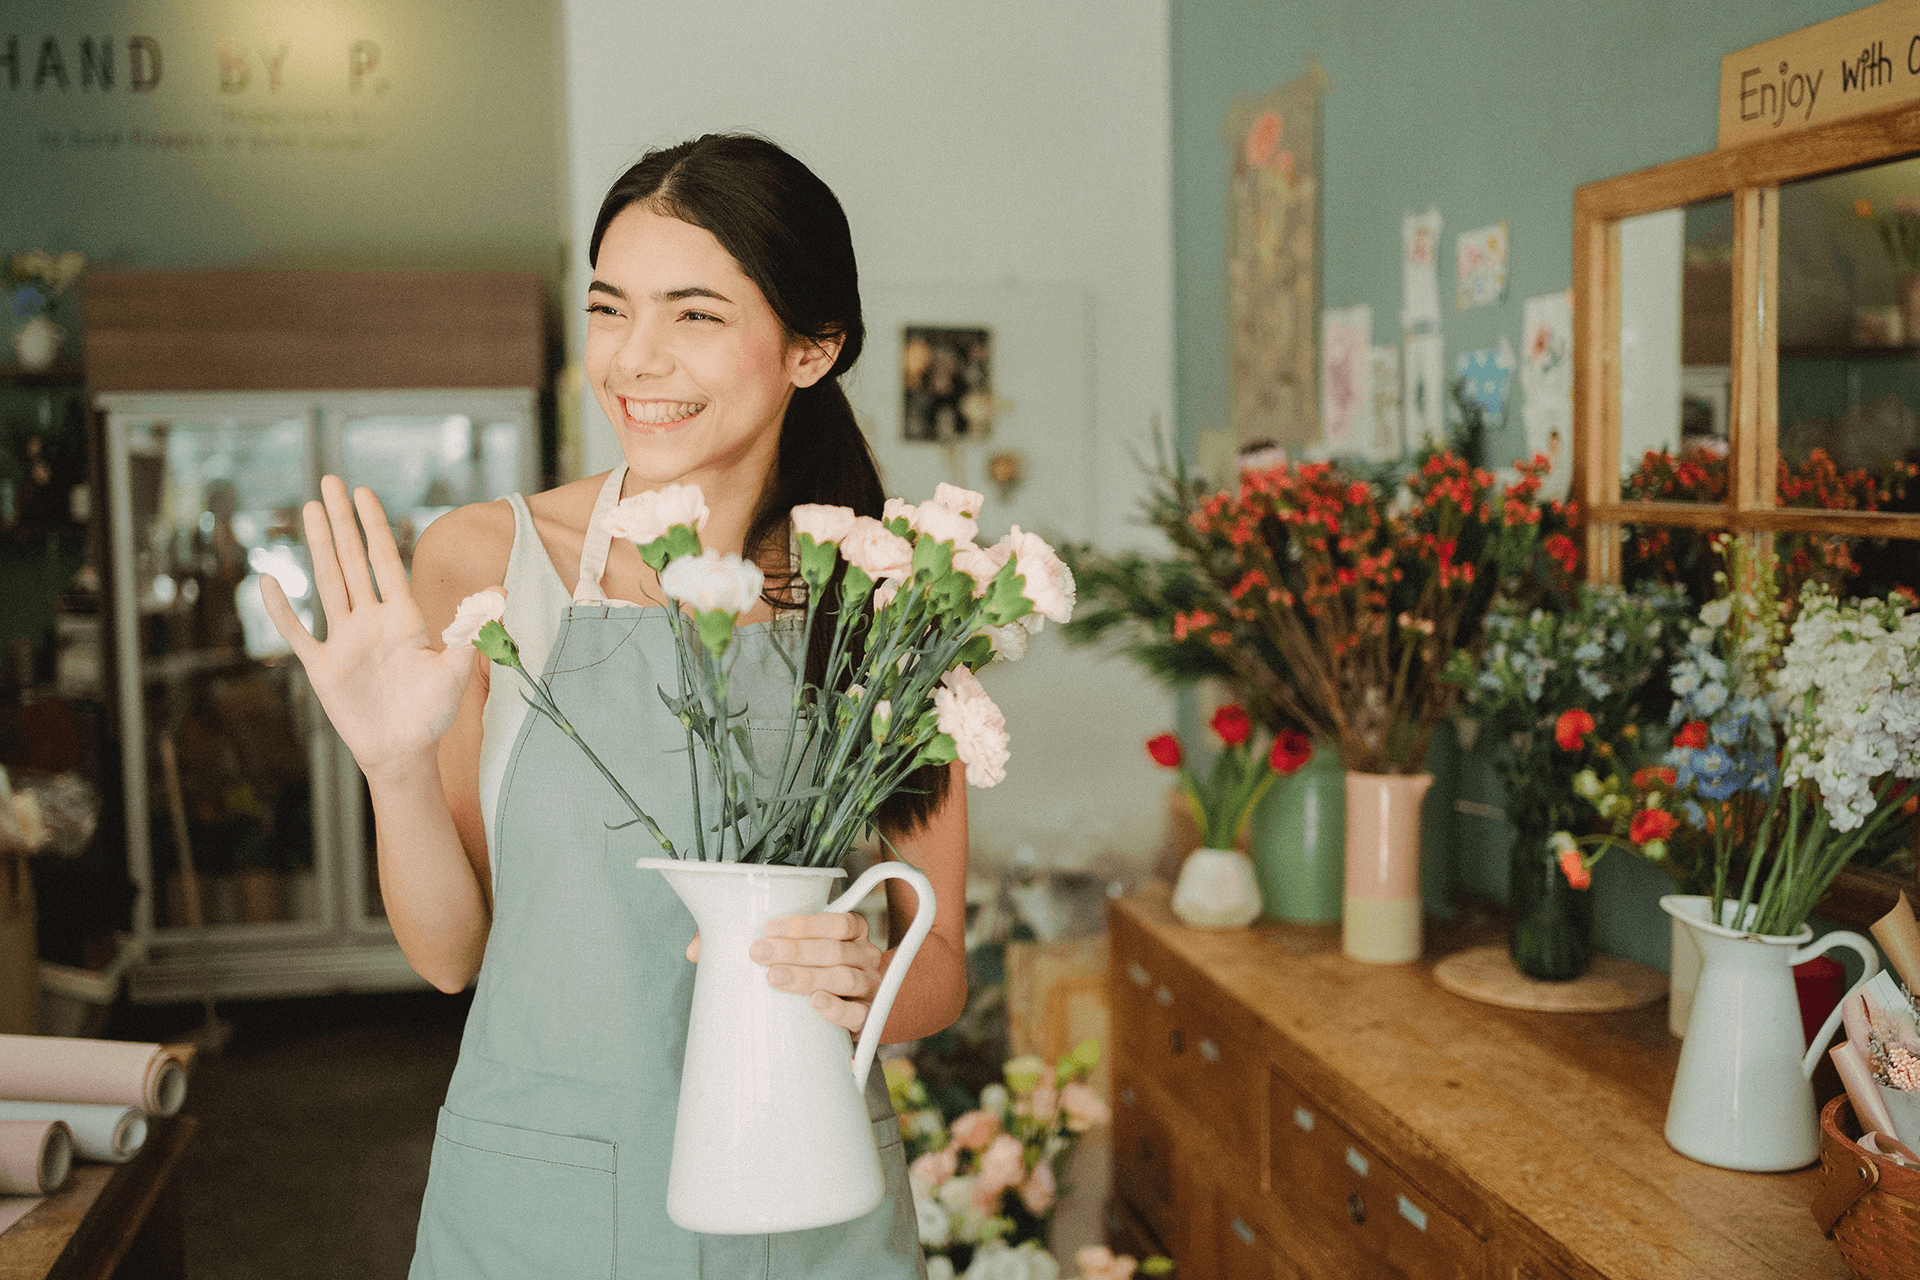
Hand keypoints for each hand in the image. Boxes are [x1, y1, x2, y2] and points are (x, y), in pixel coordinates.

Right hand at [259, 476, 478, 777]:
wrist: (404, 751)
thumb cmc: (432, 712)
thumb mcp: (456, 670)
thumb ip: (472, 631)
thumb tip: (501, 592)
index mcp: (403, 617)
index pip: (385, 561)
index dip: (374, 526)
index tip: (364, 493)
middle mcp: (370, 621)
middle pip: (351, 561)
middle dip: (342, 521)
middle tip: (329, 481)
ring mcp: (344, 641)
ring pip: (327, 583)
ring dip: (317, 547)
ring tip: (308, 510)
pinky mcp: (322, 667)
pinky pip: (298, 632)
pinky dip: (282, 609)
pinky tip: (269, 580)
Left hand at [685, 914, 883, 1032]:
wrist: (843, 1012)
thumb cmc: (808, 970)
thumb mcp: (784, 950)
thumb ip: (742, 941)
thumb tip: (695, 950)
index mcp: (852, 932)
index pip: (839, 921)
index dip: (805, 923)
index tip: (768, 928)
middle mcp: (865, 957)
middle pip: (836, 949)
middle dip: (795, 950)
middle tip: (759, 953)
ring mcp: (868, 988)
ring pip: (844, 977)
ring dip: (808, 976)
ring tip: (775, 978)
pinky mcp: (865, 1018)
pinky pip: (857, 1013)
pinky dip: (837, 1008)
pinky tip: (815, 1003)